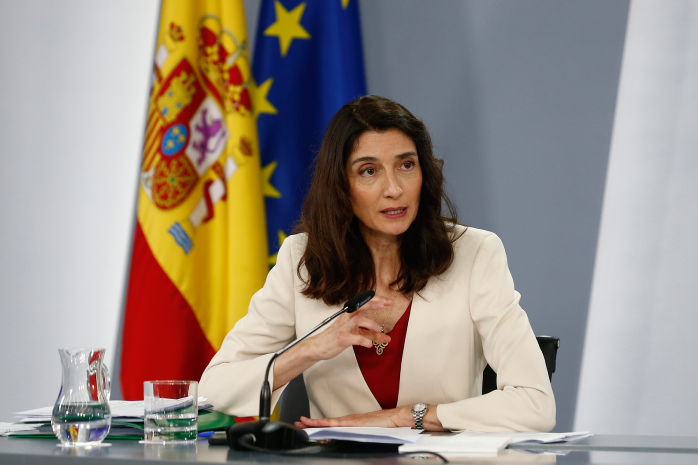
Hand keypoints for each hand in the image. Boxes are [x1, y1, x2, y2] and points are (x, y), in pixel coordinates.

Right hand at [272, 296, 392, 389]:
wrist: (319, 346)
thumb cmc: (337, 337)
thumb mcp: (356, 334)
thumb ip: (371, 335)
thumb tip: (387, 338)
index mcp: (350, 314)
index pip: (364, 302)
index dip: (377, 300)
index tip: (389, 301)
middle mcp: (347, 318)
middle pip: (360, 305)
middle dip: (373, 304)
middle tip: (384, 305)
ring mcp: (343, 327)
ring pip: (358, 320)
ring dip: (371, 324)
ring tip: (378, 330)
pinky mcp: (341, 338)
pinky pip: (355, 338)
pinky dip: (365, 341)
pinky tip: (369, 344)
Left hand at [294, 405, 447, 430]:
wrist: (404, 417)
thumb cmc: (393, 425)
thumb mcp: (376, 431)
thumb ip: (366, 433)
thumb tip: (359, 439)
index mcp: (356, 423)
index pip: (334, 423)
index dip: (320, 423)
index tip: (308, 423)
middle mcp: (354, 421)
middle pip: (330, 422)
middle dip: (313, 423)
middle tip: (299, 422)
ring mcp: (356, 421)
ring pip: (332, 422)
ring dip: (318, 423)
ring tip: (304, 423)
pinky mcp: (361, 422)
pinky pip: (343, 423)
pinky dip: (332, 423)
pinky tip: (323, 424)